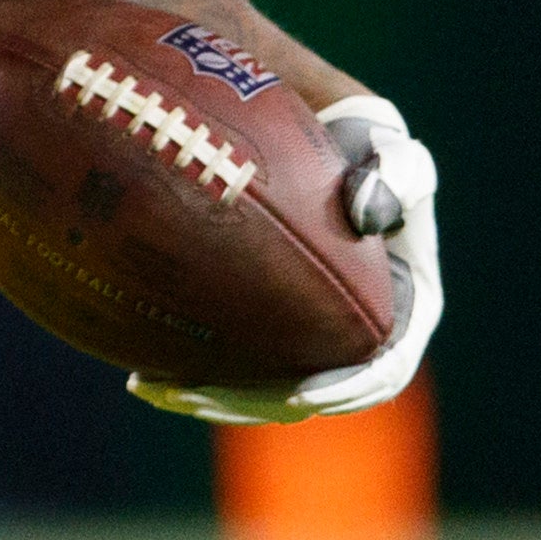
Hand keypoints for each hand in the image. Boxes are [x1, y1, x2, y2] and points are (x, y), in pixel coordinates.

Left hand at [129, 94, 440, 424]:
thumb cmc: (361, 145)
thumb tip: (367, 211)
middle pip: (307, 395)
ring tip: (150, 387)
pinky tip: (137, 370)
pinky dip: (188, 371)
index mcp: (402, 311)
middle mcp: (355, 337)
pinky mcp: (263, 325)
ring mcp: (306, 335)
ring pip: (261, 390)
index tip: (301, 392)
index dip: (344, 389)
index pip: (381, 371)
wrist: (320, 135)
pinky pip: (230, 362)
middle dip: (252, 404)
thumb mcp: (390, 149)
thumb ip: (397, 170)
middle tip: (194, 394)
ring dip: (210, 397)